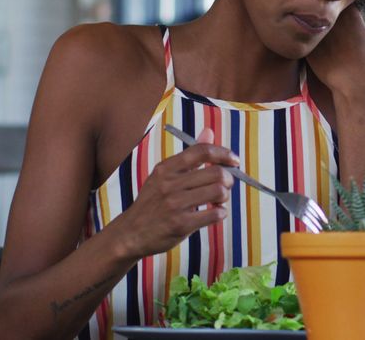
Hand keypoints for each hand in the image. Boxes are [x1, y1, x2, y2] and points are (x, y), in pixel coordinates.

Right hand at [117, 128, 237, 257]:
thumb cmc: (152, 203)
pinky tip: (214, 214)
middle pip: (216, 173)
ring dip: (225, 197)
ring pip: (219, 192)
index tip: (234, 161)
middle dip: (229, 179)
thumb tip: (209, 131)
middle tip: (226, 186)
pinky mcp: (181, 224)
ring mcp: (175, 204)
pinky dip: (221, 213)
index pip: (202, 151)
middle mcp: (169, 184)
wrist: (130, 234)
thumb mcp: (164, 176)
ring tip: (218, 201)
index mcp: (166, 168)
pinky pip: (215, 214)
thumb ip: (189, 156)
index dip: (224, 153)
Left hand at [307, 6, 364, 94]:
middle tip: (332, 30)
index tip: (345, 21)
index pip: (342, 4)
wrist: (354, 84)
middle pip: (324, 12)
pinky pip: (305, 41)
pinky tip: (316, 53)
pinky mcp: (309, 47)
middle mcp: (333, 21)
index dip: (342, 10)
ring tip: (323, 41)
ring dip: (315, 29)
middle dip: (326, 17)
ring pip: (312, 25)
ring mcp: (319, 33)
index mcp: (351, 15)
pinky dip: (309, 44)